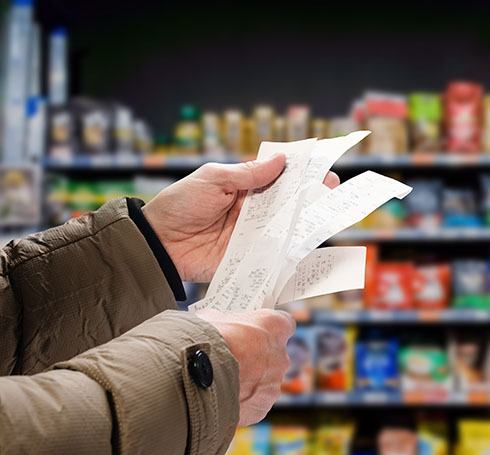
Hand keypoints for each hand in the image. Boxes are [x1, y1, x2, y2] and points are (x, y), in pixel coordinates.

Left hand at [141, 155, 340, 282]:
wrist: (158, 243)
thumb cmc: (180, 204)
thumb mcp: (213, 179)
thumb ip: (247, 174)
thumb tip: (281, 160)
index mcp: (244, 187)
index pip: (279, 177)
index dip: (301, 173)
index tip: (323, 168)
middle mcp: (253, 211)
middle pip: (288, 203)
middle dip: (311, 196)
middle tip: (331, 190)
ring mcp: (252, 236)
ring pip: (286, 229)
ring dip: (306, 223)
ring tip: (326, 216)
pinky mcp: (248, 258)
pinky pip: (273, 256)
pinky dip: (290, 253)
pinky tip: (308, 248)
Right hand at [195, 308, 294, 426]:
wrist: (193, 377)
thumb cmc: (206, 341)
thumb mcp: (212, 318)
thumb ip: (224, 321)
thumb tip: (216, 323)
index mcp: (275, 327)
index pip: (284, 323)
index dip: (268, 328)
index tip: (255, 331)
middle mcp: (281, 356)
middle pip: (274, 355)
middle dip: (256, 356)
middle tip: (234, 357)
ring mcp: (273, 384)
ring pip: (264, 381)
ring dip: (248, 380)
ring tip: (223, 380)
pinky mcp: (262, 407)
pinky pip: (253, 402)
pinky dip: (241, 401)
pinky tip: (222, 396)